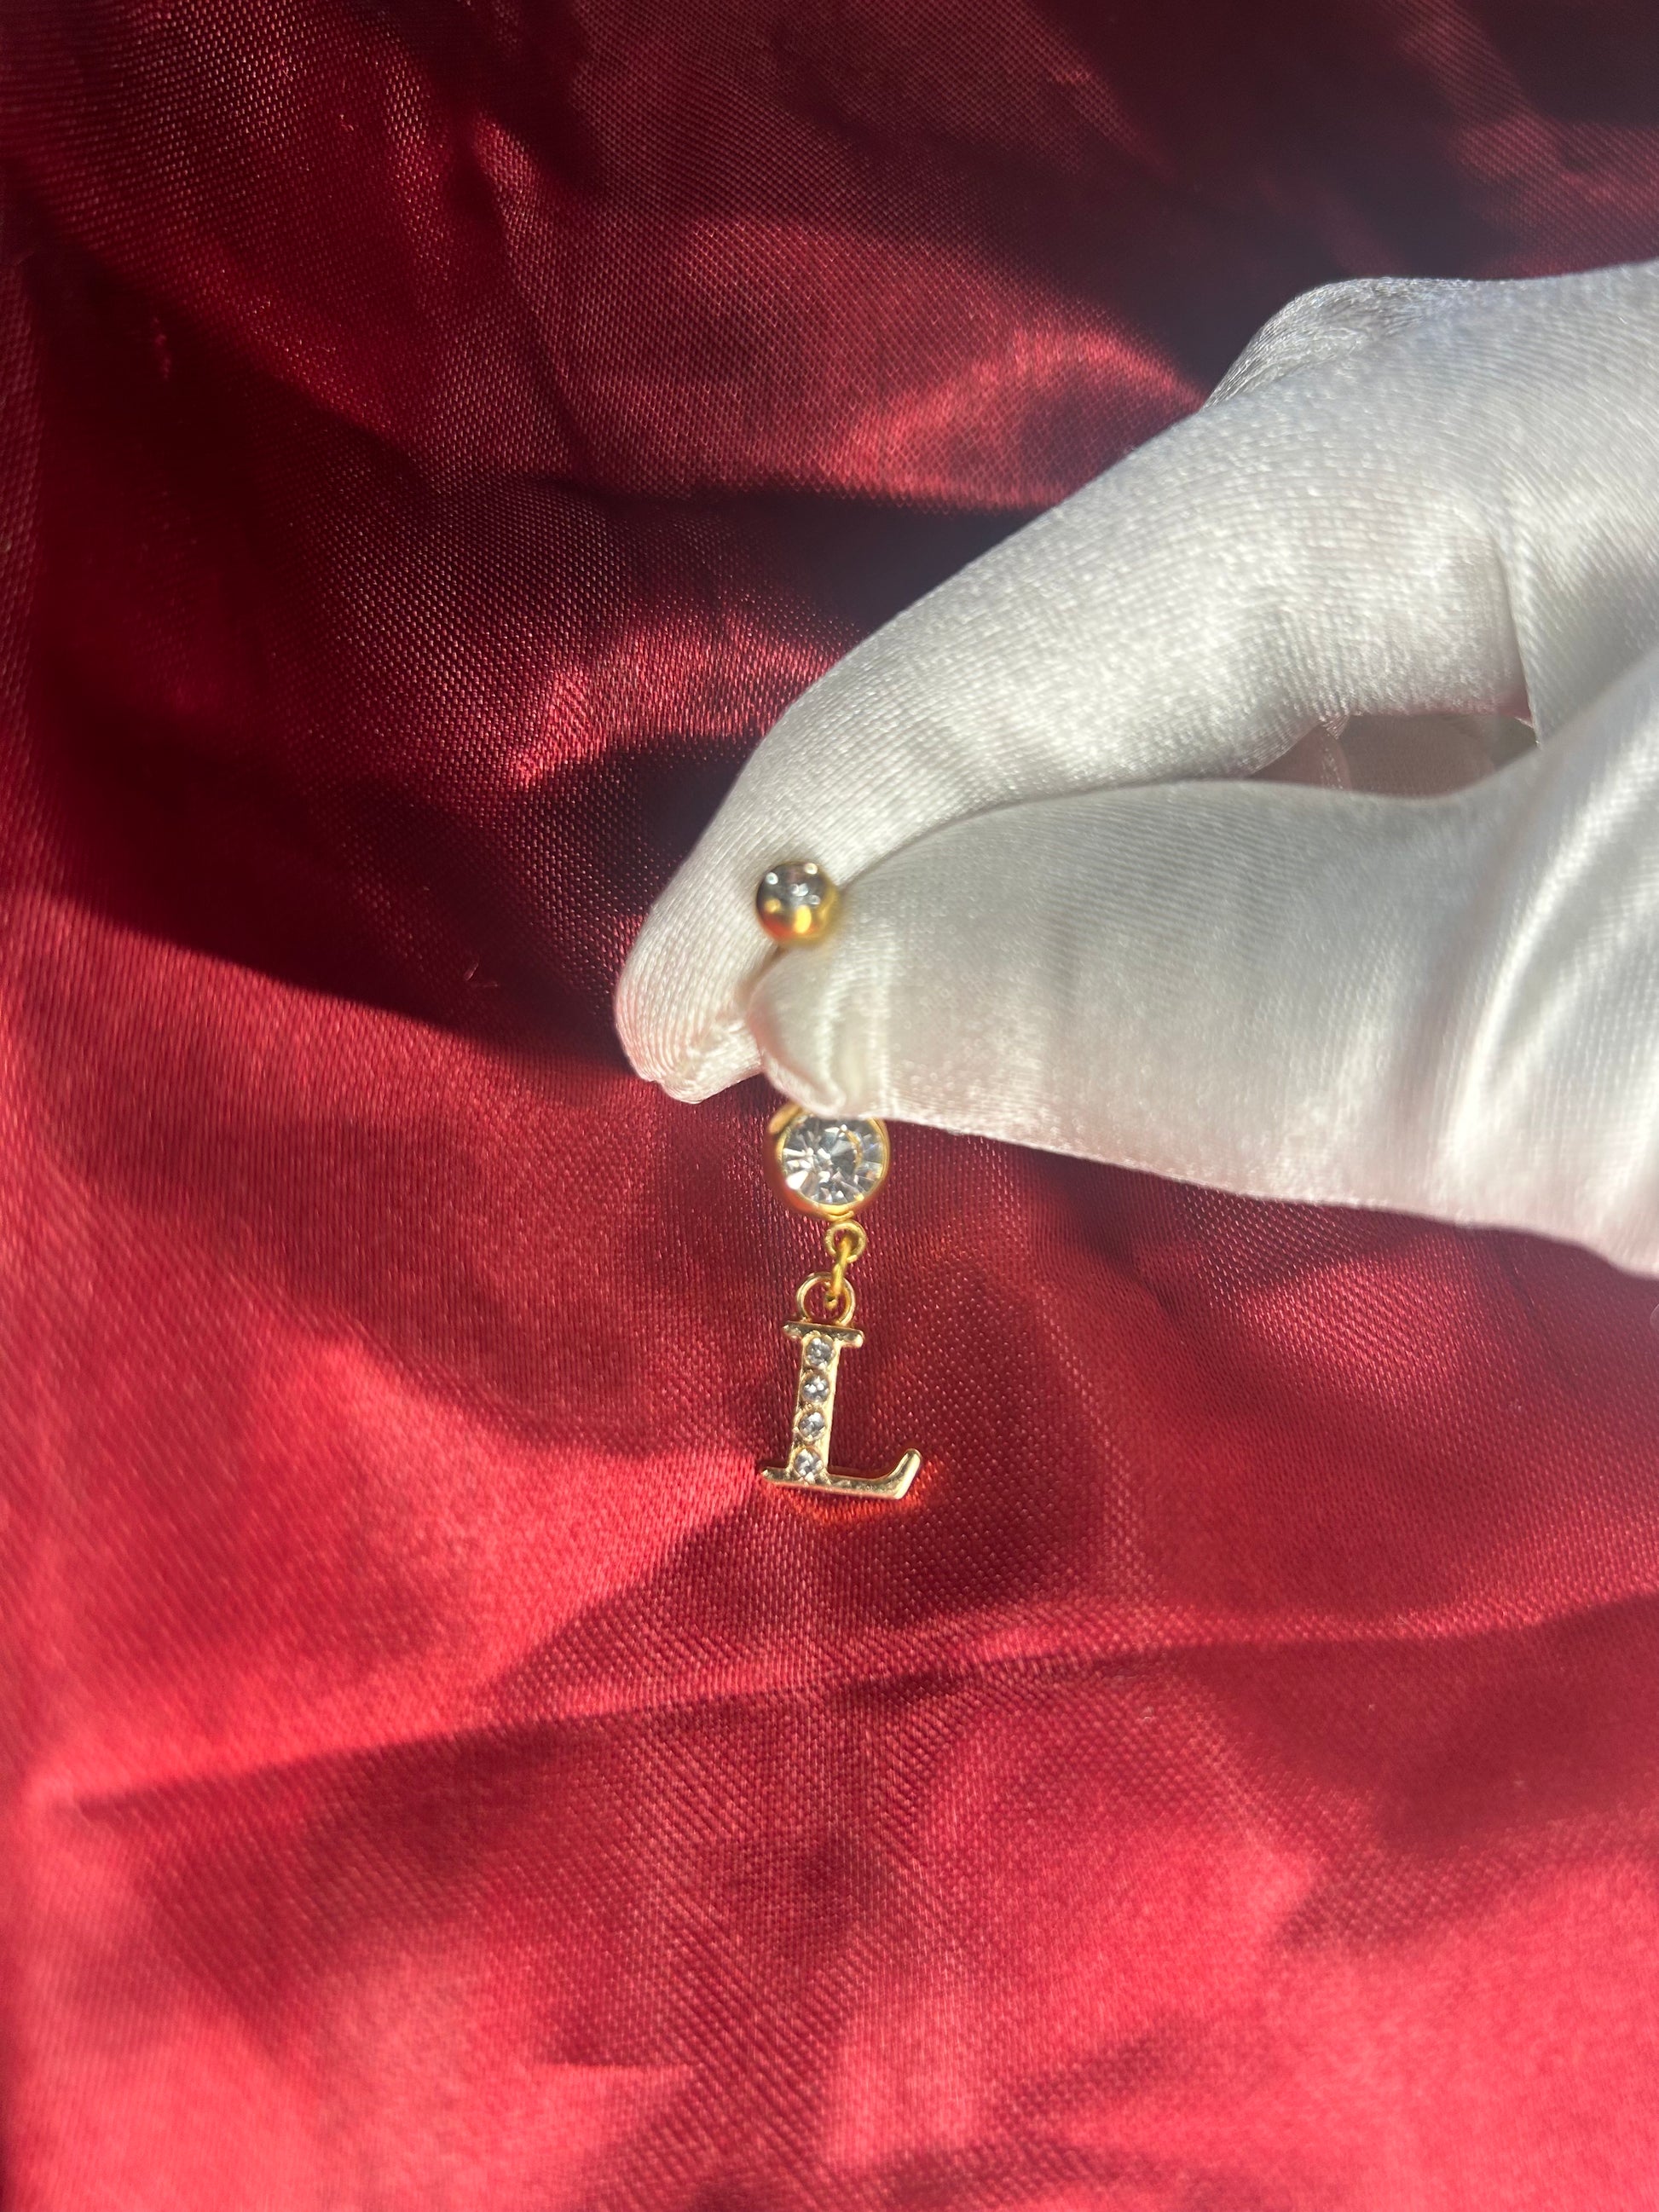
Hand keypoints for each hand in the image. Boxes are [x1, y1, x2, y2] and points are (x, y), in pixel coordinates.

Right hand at [616, 264, 1658, 1272]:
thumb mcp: (1554, 1033)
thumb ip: (1175, 978)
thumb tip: (819, 987)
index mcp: (1558, 417)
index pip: (1072, 622)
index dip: (825, 834)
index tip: (661, 1031)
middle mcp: (1585, 408)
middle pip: (1165, 603)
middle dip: (972, 828)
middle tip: (801, 1024)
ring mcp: (1641, 509)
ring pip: (1288, 652)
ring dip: (1132, 844)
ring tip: (990, 997)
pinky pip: (1419, 702)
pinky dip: (1295, 845)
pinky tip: (1253, 930)